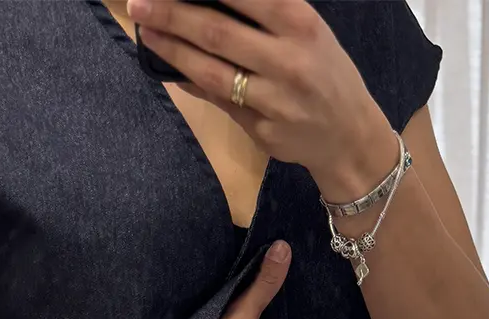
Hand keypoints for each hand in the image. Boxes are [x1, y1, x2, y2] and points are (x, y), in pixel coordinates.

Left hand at [125, 0, 389, 192]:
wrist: (350, 136)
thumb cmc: (325, 73)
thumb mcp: (307, 30)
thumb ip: (265, 13)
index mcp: (300, 22)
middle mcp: (288, 59)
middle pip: (216, 30)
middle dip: (172, 14)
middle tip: (139, 2)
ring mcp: (274, 99)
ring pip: (211, 70)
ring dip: (172, 50)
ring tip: (146, 31)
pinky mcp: (262, 130)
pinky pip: (218, 101)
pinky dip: (191, 82)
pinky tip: (170, 68)